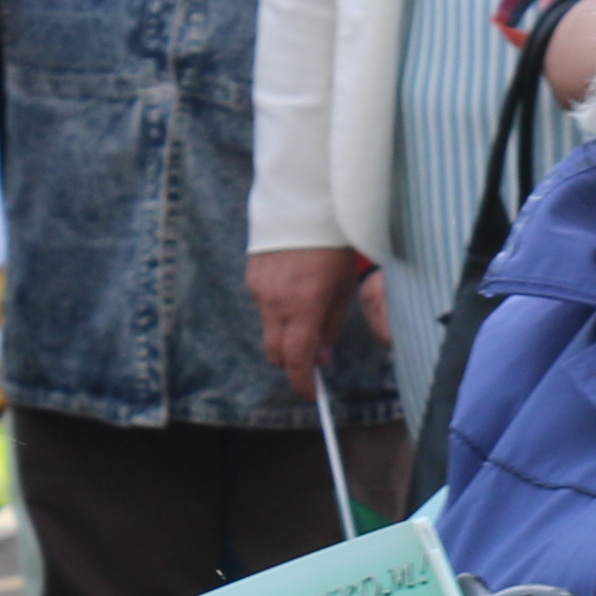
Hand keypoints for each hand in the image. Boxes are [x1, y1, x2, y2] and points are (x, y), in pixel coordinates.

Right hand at [250, 245, 374, 384]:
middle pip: (275, 352)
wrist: (304, 201)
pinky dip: (278, 309)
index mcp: (304, 304)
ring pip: (269, 328)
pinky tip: (295, 288)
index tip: (310, 394)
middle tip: (312, 360)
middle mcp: (276, 300)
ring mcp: (259, 289)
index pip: (296, 358)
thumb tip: (323, 359)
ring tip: (309, 309)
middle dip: (291, 362)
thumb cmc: (333, 243)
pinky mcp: (252, 276)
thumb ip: (330, 326)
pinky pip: (264, 305)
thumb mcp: (343, 286)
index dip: (303, 382)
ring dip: (286, 332)